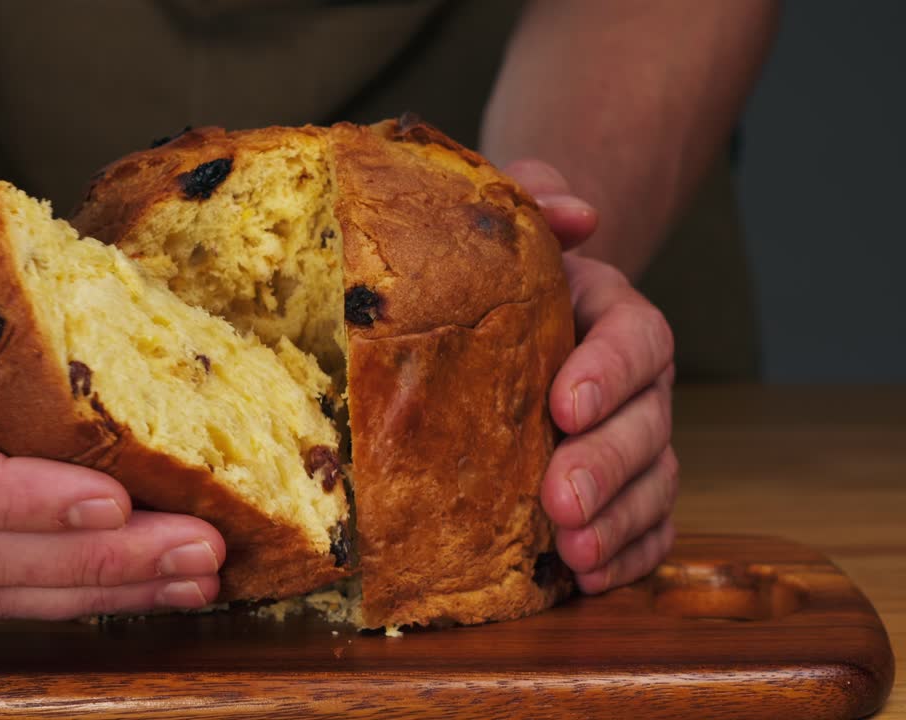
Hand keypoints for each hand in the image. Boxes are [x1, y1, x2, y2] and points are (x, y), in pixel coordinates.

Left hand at [505, 160, 678, 593]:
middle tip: (560, 499)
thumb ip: (533, 195)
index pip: (636, 339)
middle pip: (649, 424)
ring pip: (654, 484)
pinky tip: (588, 581)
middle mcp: (637, 381)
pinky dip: (628, 557)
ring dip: (617, 523)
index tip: (564, 402)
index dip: (609, 373)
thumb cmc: (503, 271)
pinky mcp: (624, 489)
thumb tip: (573, 213)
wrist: (511, 314)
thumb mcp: (508, 220)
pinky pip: (647, 528)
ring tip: (572, 555)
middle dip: (607, 465)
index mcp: (615, 315)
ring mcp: (636, 438)